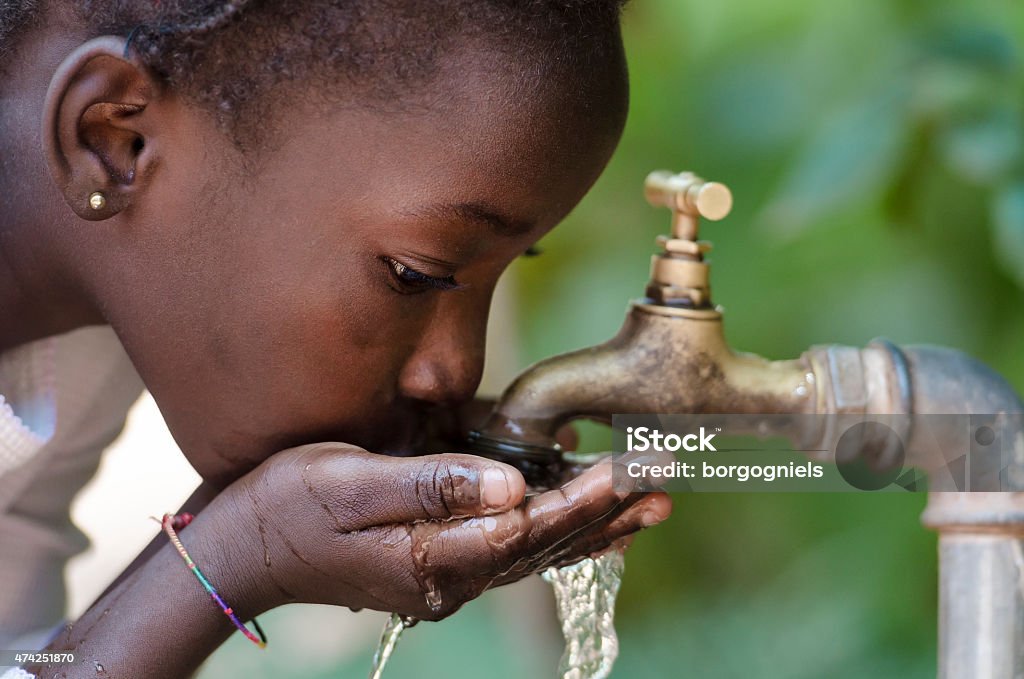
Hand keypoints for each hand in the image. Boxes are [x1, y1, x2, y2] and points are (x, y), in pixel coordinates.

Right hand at [223, 443, 670, 620]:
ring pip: (532, 550)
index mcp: (432, 557)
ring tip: (642, 505)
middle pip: (542, 545)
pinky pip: (504, 545)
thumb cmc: (285, 507)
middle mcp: (447, 575)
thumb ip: (433, 486)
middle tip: (660, 488)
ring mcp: (440, 572)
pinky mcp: (431, 558)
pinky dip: (546, 526)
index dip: (581, 500)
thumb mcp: (350, 485)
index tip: (628, 473)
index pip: (527, 530)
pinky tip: (569, 505)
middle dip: (603, 513)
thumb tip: (514, 489)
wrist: (238, 547)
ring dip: (588, 524)